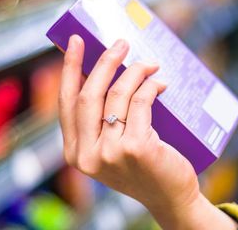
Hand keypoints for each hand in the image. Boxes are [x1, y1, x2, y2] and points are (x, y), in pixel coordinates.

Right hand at [59, 35, 237, 229]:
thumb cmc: (144, 167)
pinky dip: (151, 86)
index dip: (69, 68)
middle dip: (105, 61)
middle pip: (89, 94)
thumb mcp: (113, 147)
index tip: (76, 41)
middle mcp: (87, 155)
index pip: (66, 102)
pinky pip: (142, 102)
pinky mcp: (137, 148)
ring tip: (150, 64)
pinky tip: (159, 83)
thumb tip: (107, 69)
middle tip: (121, 43)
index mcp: (75, 153)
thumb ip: (103, 120)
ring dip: (135, 71)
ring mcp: (111, 153)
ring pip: (118, 95)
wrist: (171, 197)